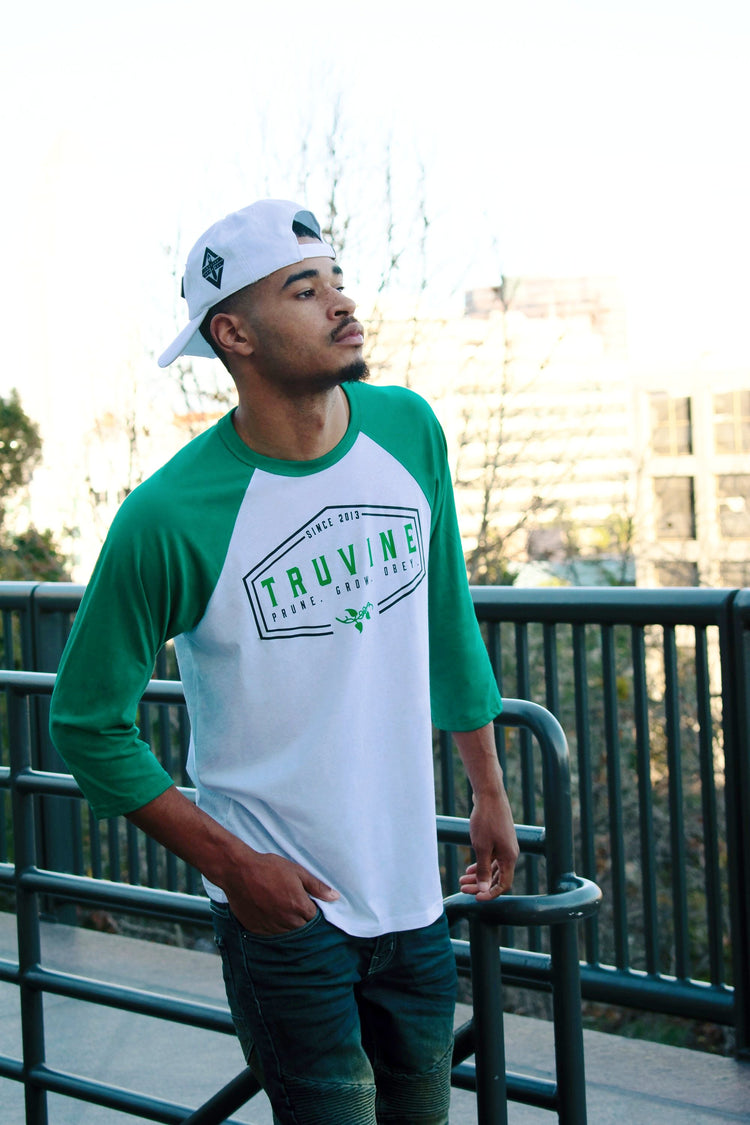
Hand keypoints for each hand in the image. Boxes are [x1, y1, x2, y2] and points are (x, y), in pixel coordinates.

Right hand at [225, 851, 339, 935]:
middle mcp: (287, 921)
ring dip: (287, 923)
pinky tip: (269, 913)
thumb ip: (316, 887)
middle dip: (301, 917)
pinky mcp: (257, 929)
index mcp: (299, 906)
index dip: (311, 908)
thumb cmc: (269, 868)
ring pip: (287, 932)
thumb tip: (335, 897)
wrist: (238, 871)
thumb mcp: (297, 872)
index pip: (314, 917)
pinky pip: (271, 934)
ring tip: (280, 907)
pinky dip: (273, 926)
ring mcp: (271, 927)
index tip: (305, 900)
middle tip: (291, 902)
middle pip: (302, 927)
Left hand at [459, 790, 518, 899]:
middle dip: (480, 885)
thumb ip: (483, 869)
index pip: (503, 884)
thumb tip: (483, 889)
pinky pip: (492, 858)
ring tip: (462, 880)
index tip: (475, 897)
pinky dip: (481, 864)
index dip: (490, 894)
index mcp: (509, 857)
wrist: (489, 795)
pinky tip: (470, 868)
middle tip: (462, 888)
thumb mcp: (481, 847)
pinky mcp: (499, 839)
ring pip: (493, 867)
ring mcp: (505, 845)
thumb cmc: (486, 820)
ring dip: (479, 875)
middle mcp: (510, 853)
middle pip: (496, 877)